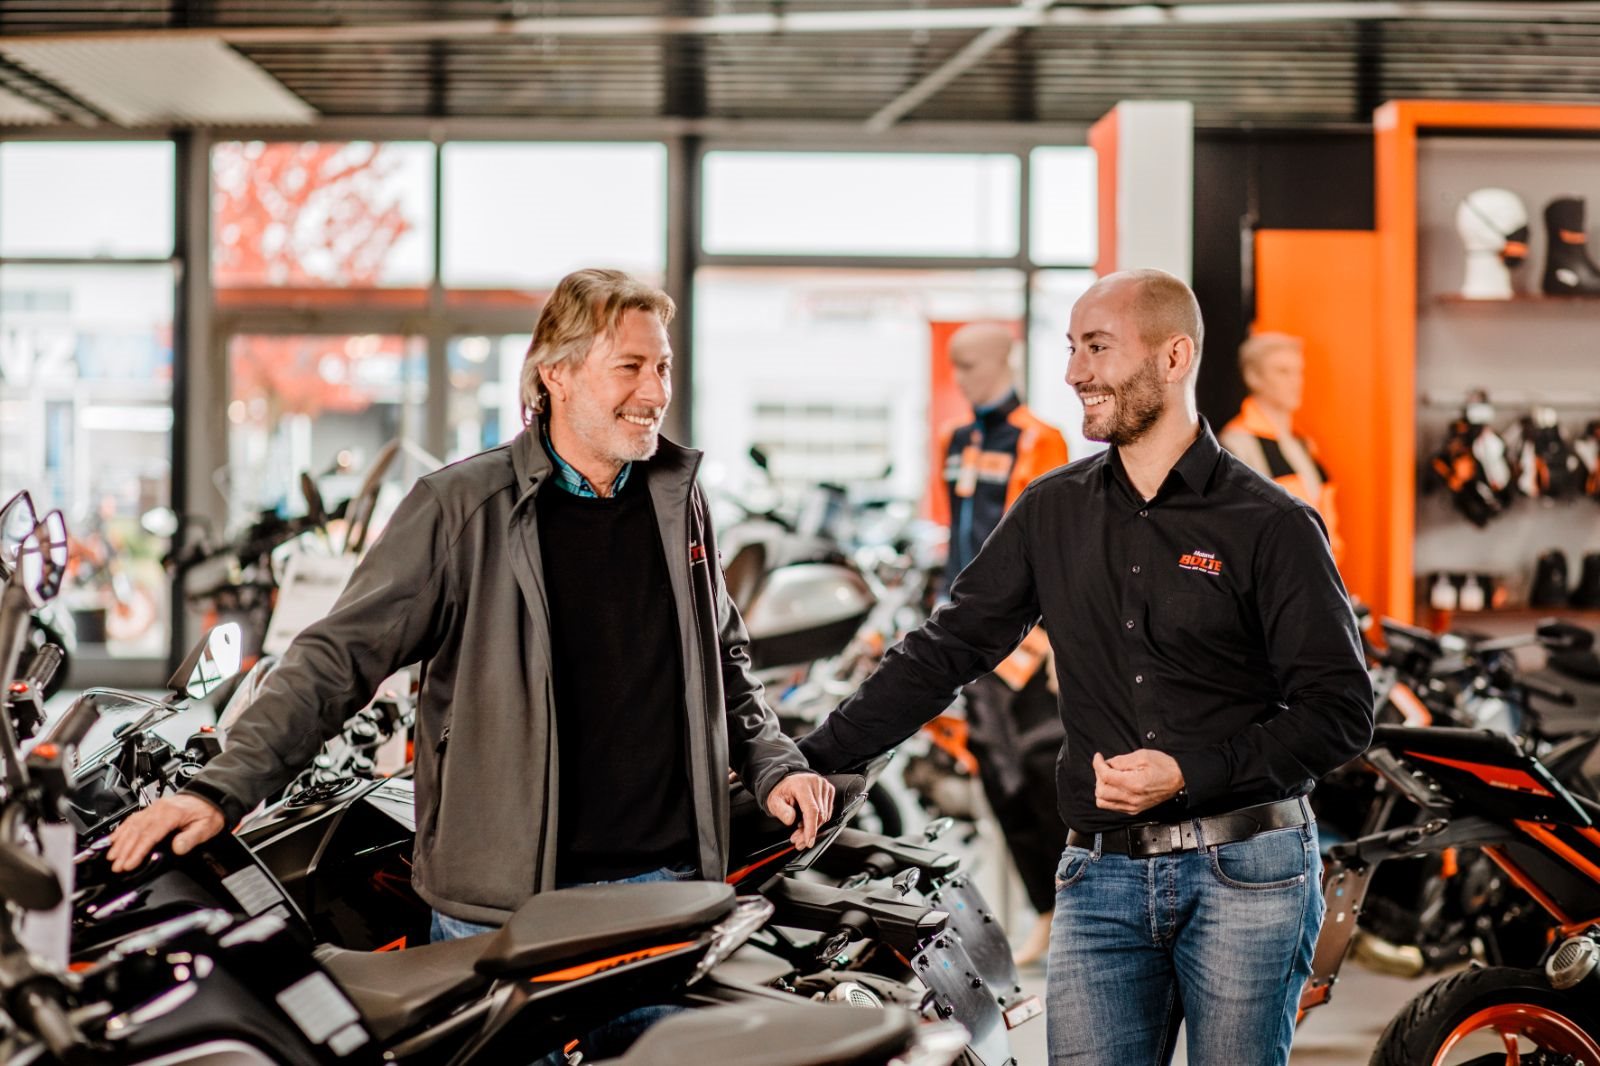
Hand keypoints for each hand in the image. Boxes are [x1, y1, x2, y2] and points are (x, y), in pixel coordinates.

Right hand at [106, 794, 225, 872]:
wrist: (210, 797)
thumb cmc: (208, 812)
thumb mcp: (207, 826)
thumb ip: (191, 838)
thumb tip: (177, 848)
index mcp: (171, 813)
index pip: (150, 834)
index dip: (138, 850)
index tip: (129, 864)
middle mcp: (159, 809)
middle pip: (137, 831)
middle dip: (125, 850)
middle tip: (117, 866)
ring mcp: (154, 808)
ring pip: (132, 825)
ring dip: (120, 842)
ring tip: (112, 857)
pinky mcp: (152, 809)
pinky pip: (132, 819)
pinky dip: (121, 830)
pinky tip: (114, 839)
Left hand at [765, 772, 835, 849]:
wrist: (787, 782)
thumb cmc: (782, 792)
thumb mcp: (774, 802)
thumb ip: (781, 811)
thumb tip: (791, 820)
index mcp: (802, 785)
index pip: (811, 810)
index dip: (811, 828)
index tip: (808, 841)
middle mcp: (815, 783)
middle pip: (818, 815)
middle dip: (808, 831)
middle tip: (797, 840)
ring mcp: (825, 786)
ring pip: (824, 816)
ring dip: (813, 827)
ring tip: (800, 830)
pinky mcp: (830, 790)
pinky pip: (828, 812)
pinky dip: (818, 820)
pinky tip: (808, 820)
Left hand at [1092, 750, 1184, 814]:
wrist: (1180, 780)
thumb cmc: (1165, 767)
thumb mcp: (1143, 756)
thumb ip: (1121, 760)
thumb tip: (1107, 763)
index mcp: (1134, 784)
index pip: (1105, 777)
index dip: (1098, 764)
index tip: (1099, 757)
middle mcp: (1132, 799)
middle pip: (1100, 792)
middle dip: (1099, 776)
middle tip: (1105, 766)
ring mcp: (1132, 806)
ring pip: (1103, 802)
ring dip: (1102, 788)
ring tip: (1109, 777)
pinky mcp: (1134, 810)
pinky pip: (1112, 806)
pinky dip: (1108, 796)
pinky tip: (1115, 785)